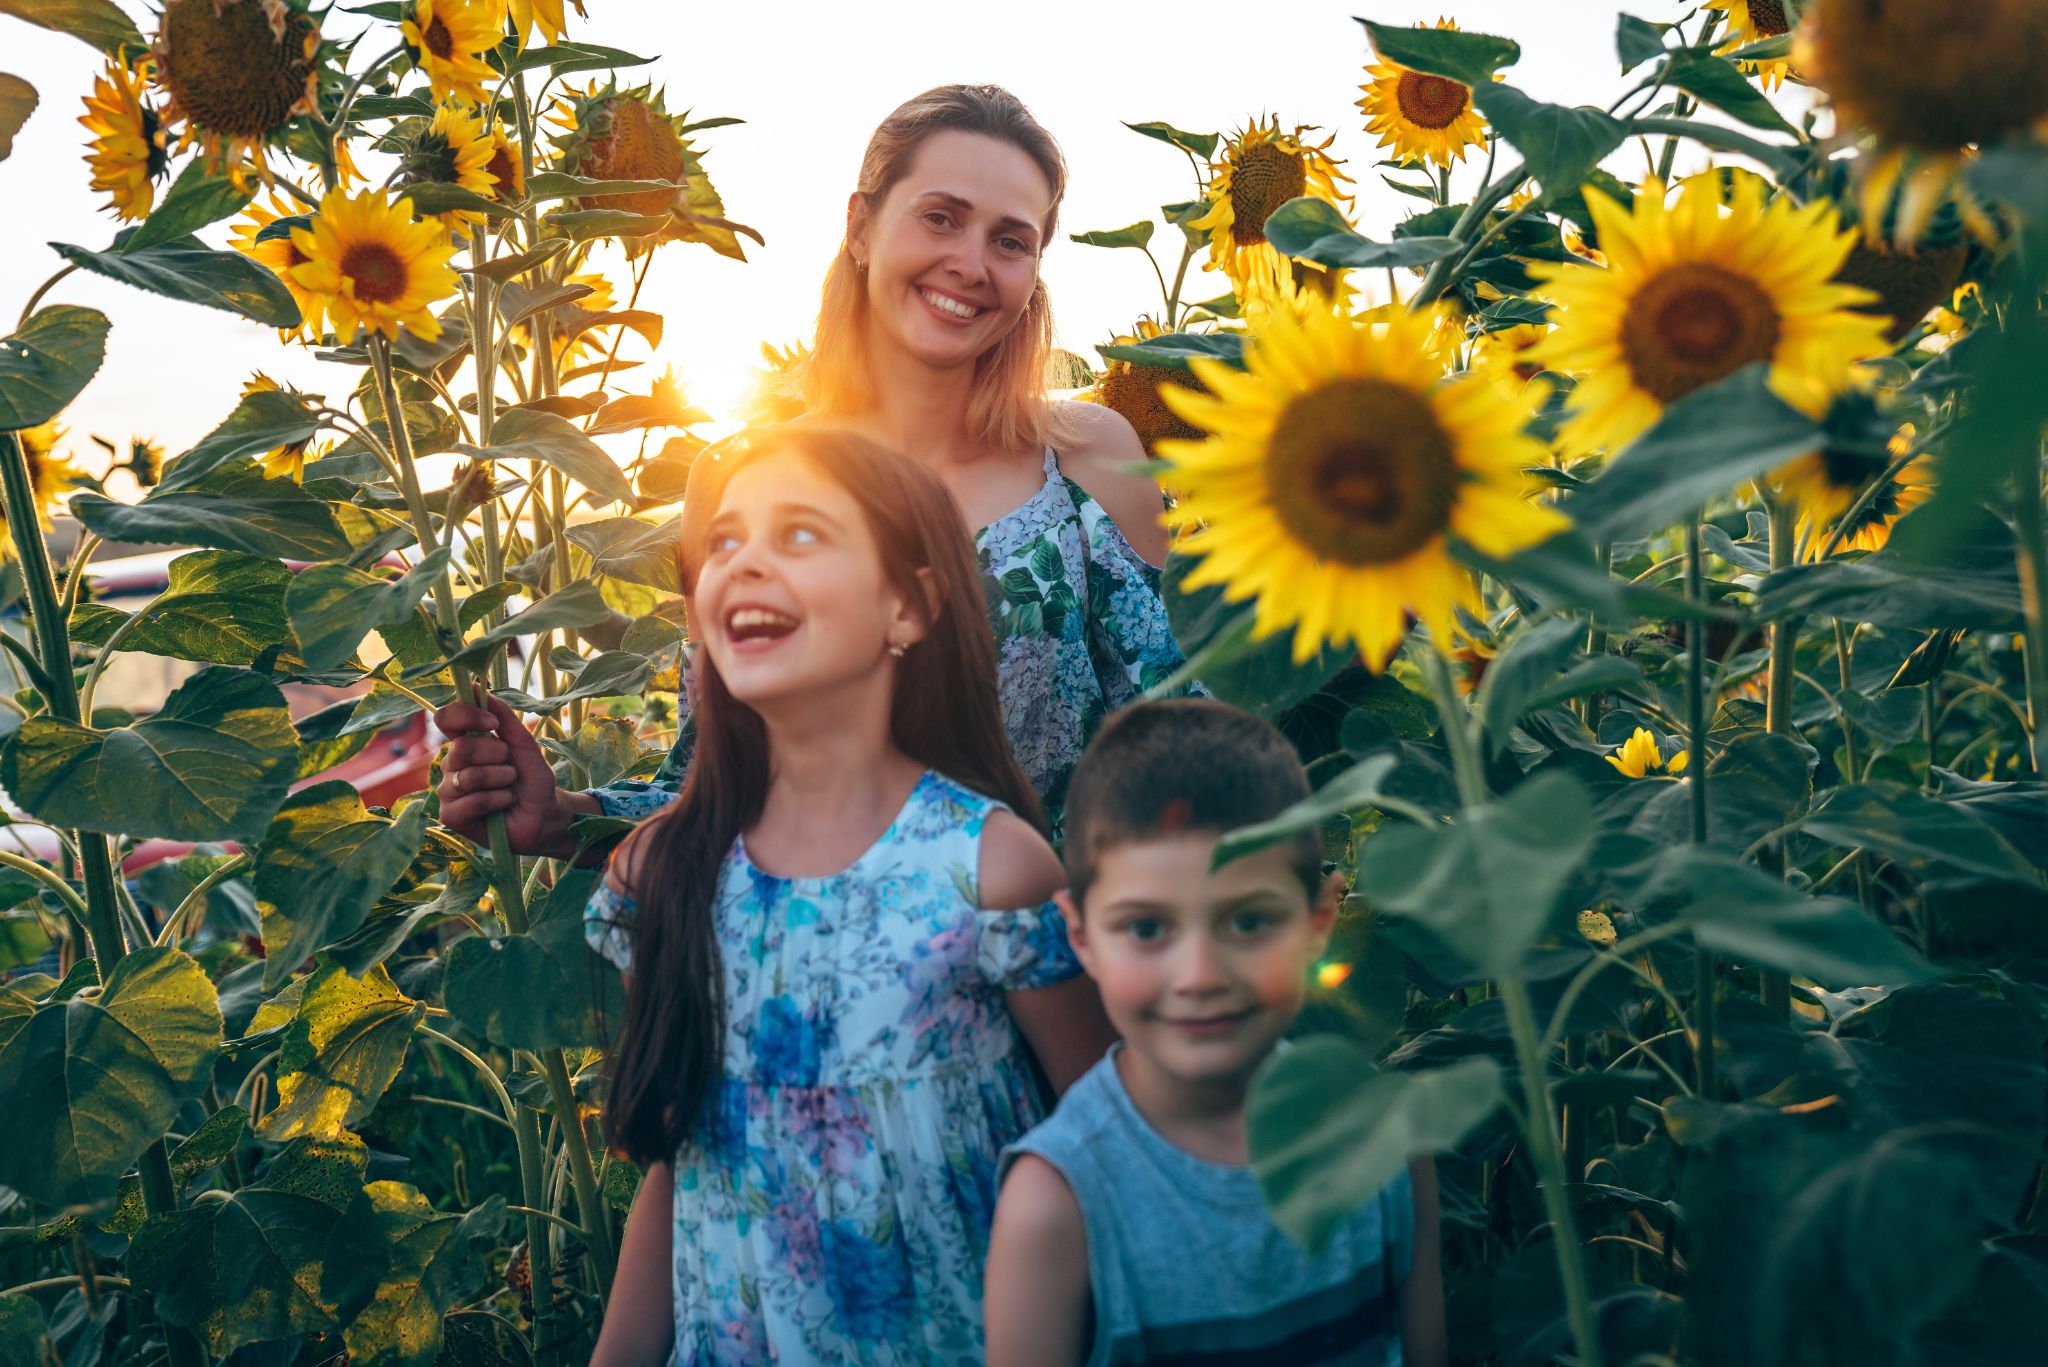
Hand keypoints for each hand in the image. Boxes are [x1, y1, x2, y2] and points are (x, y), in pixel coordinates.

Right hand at [435, 692, 572, 855]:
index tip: (493, 724)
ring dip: (502, 780)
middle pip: (462, 748)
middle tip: (510, 767)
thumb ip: (503, 717)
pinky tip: (504, 804)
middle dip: (497, 755)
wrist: (545, 814)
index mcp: (465, 742)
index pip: (446, 718)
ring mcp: (448, 790)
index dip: (466, 715)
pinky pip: (473, 801)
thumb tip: (477, 687)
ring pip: (470, 776)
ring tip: (510, 788)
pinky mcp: (451, 816)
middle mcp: (451, 764)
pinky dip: (498, 800)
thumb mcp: (523, 744)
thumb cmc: (531, 779)